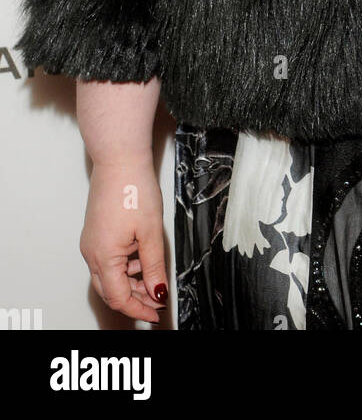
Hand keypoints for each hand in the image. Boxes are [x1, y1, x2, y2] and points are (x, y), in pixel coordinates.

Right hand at [80, 159, 167, 322]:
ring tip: (153, 281)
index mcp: (103, 257)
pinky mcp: (95, 233)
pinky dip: (124, 268)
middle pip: (110, 291)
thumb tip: (158, 293)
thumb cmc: (133, 188)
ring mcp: (91, 243)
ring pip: (108, 276)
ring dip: (130, 284)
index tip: (156, 313)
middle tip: (156, 303)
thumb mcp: (151, 232)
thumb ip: (153, 267)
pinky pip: (106, 260)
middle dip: (134, 300)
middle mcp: (91, 253)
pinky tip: (141, 261)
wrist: (119, 159)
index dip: (138, 309)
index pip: (119, 297)